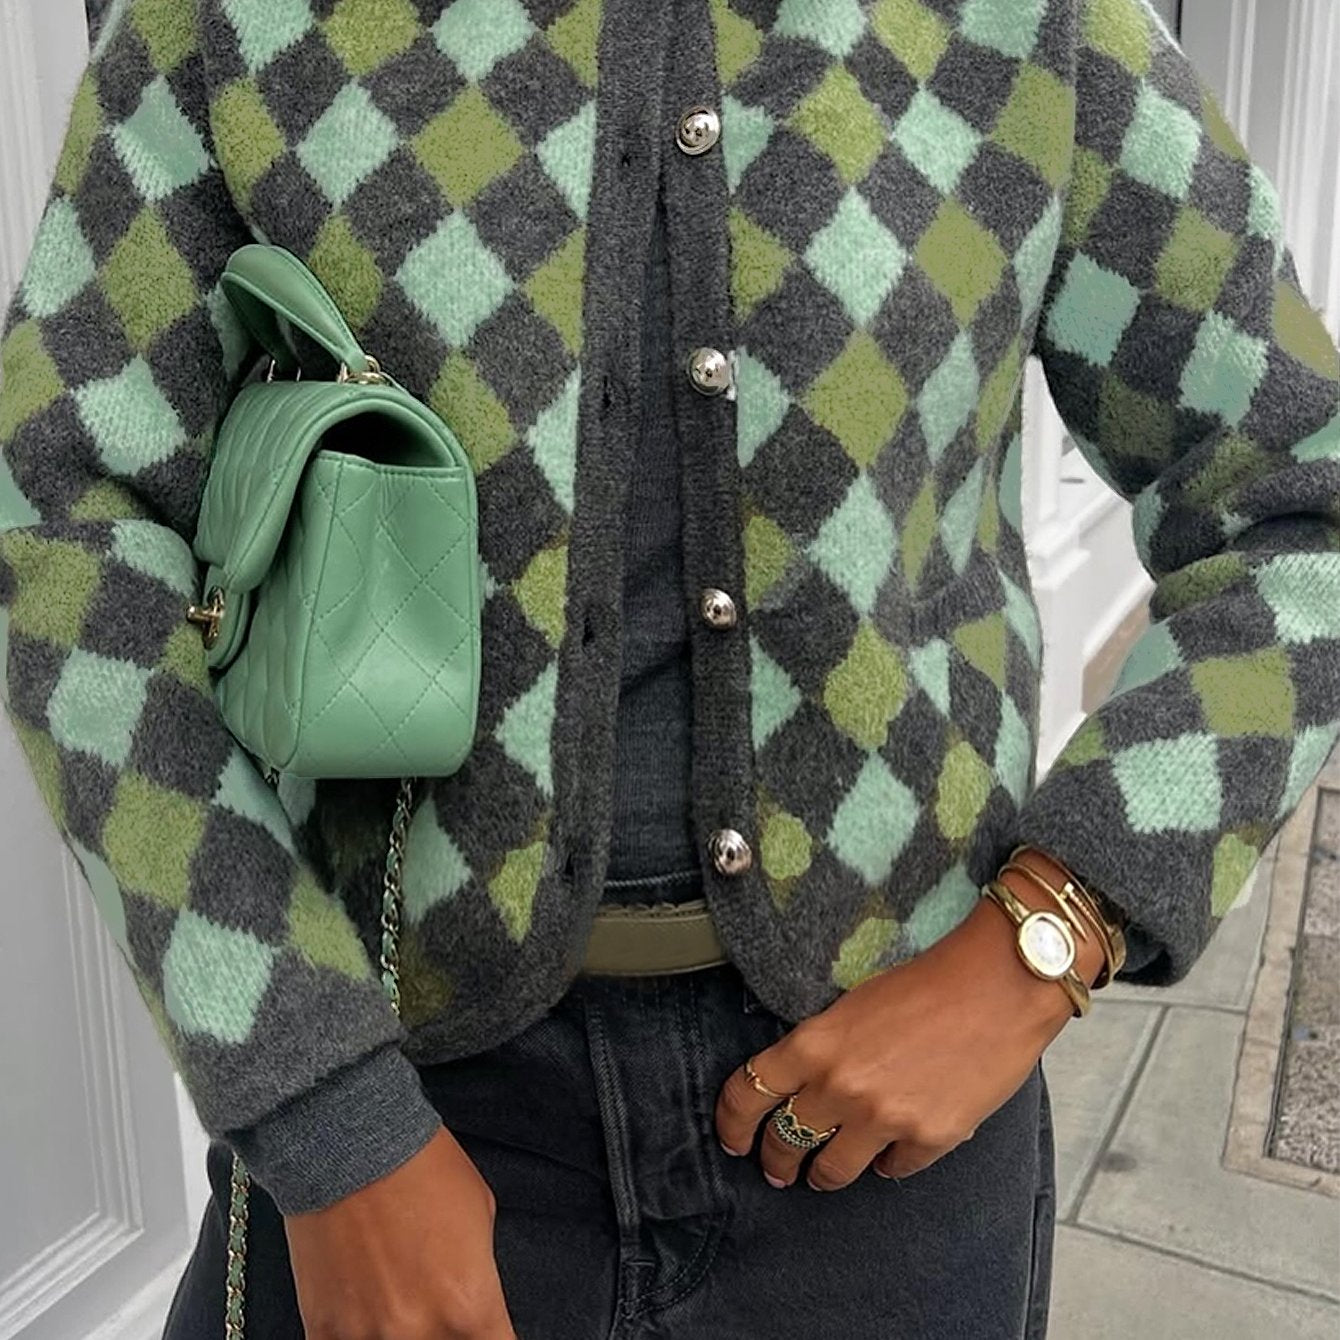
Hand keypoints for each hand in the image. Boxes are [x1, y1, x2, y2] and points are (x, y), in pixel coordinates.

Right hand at [283, 1125, 517, 1338]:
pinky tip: (364, 1313)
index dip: (491, 1337)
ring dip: (400, 1334)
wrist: (351, 1143)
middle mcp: (421, 1333)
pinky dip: (358, 1337)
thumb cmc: (422, 1167)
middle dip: (448, 1334)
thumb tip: (472, 1304)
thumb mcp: (480, 1215)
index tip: (484, 1329)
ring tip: (398, 1299)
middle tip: (437, 1304)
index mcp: (471, 1307)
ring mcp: (367, 1337)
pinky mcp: (323, 1331)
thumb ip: (478, 1274)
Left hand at [715, 851, 1104, 1189]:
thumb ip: (820, 1047)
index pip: (746, 1093)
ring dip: (822, 1174)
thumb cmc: (926, 982)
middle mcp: (841, 1087)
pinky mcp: (928, 1138)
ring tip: (821, 1173)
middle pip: (783, 1141)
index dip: (731, 1124)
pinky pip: (890, 1171)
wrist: (998, 985)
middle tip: (776, 1167)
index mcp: (815, 1044)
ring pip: (830, 1171)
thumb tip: (798, 1084)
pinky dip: (885, 1164)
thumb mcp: (852, 1004)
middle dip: (774, 1160)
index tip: (732, 1138)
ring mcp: (884, 1118)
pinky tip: (887, 1154)